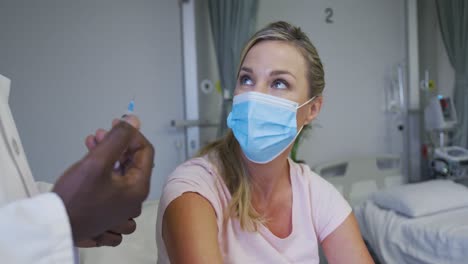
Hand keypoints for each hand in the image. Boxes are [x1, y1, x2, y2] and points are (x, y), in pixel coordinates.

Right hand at [77, 115, 141, 246]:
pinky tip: (89, 160)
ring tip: (91, 142)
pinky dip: (104, 168)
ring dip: (108, 153)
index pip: (145, 152)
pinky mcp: (108, 210)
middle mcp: (134, 199)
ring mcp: (121, 206)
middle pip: (133, 161)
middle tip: (99, 133)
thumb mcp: (97, 162)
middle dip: (117, 143)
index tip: (115, 124)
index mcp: (138, 188)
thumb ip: (118, 139)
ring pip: (121, 171)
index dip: (131, 135)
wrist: (54, 227)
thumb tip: (135, 120)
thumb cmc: (76, 198)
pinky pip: (112, 182)